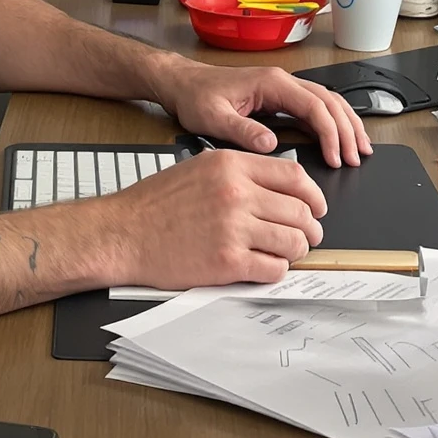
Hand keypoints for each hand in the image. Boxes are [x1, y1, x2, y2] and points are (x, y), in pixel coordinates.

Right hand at [103, 147, 328, 287]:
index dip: (314, 196)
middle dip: (309, 228)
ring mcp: (233, 229)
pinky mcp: (228, 262)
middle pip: (300, 211)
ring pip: (294, 242)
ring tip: (283, 253)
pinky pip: (274, 269)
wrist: (122, 234)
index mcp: (231, 166)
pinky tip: (262, 267)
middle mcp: (236, 194)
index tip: (316, 207)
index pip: (295, 177)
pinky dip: (275, 271)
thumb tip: (279, 188)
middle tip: (304, 236)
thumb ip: (240, 174)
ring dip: (295, 251)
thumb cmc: (154, 205)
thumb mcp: (200, 169)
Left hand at [161, 58, 371, 167]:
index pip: (314, 106)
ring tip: (360, 149)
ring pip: (327, 102)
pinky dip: (332, 123)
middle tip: (356, 157)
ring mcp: (283, 88)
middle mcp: (282, 82)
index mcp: (271, 83)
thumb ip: (242, 130)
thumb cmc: (195, 96)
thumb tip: (271, 144)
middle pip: (329, 102)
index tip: (335, 157)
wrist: (182, 84)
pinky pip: (314, 107)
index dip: (330, 133)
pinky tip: (339, 139)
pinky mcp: (279, 97)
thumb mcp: (213, 117)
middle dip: (347, 130)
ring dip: (346, 124)